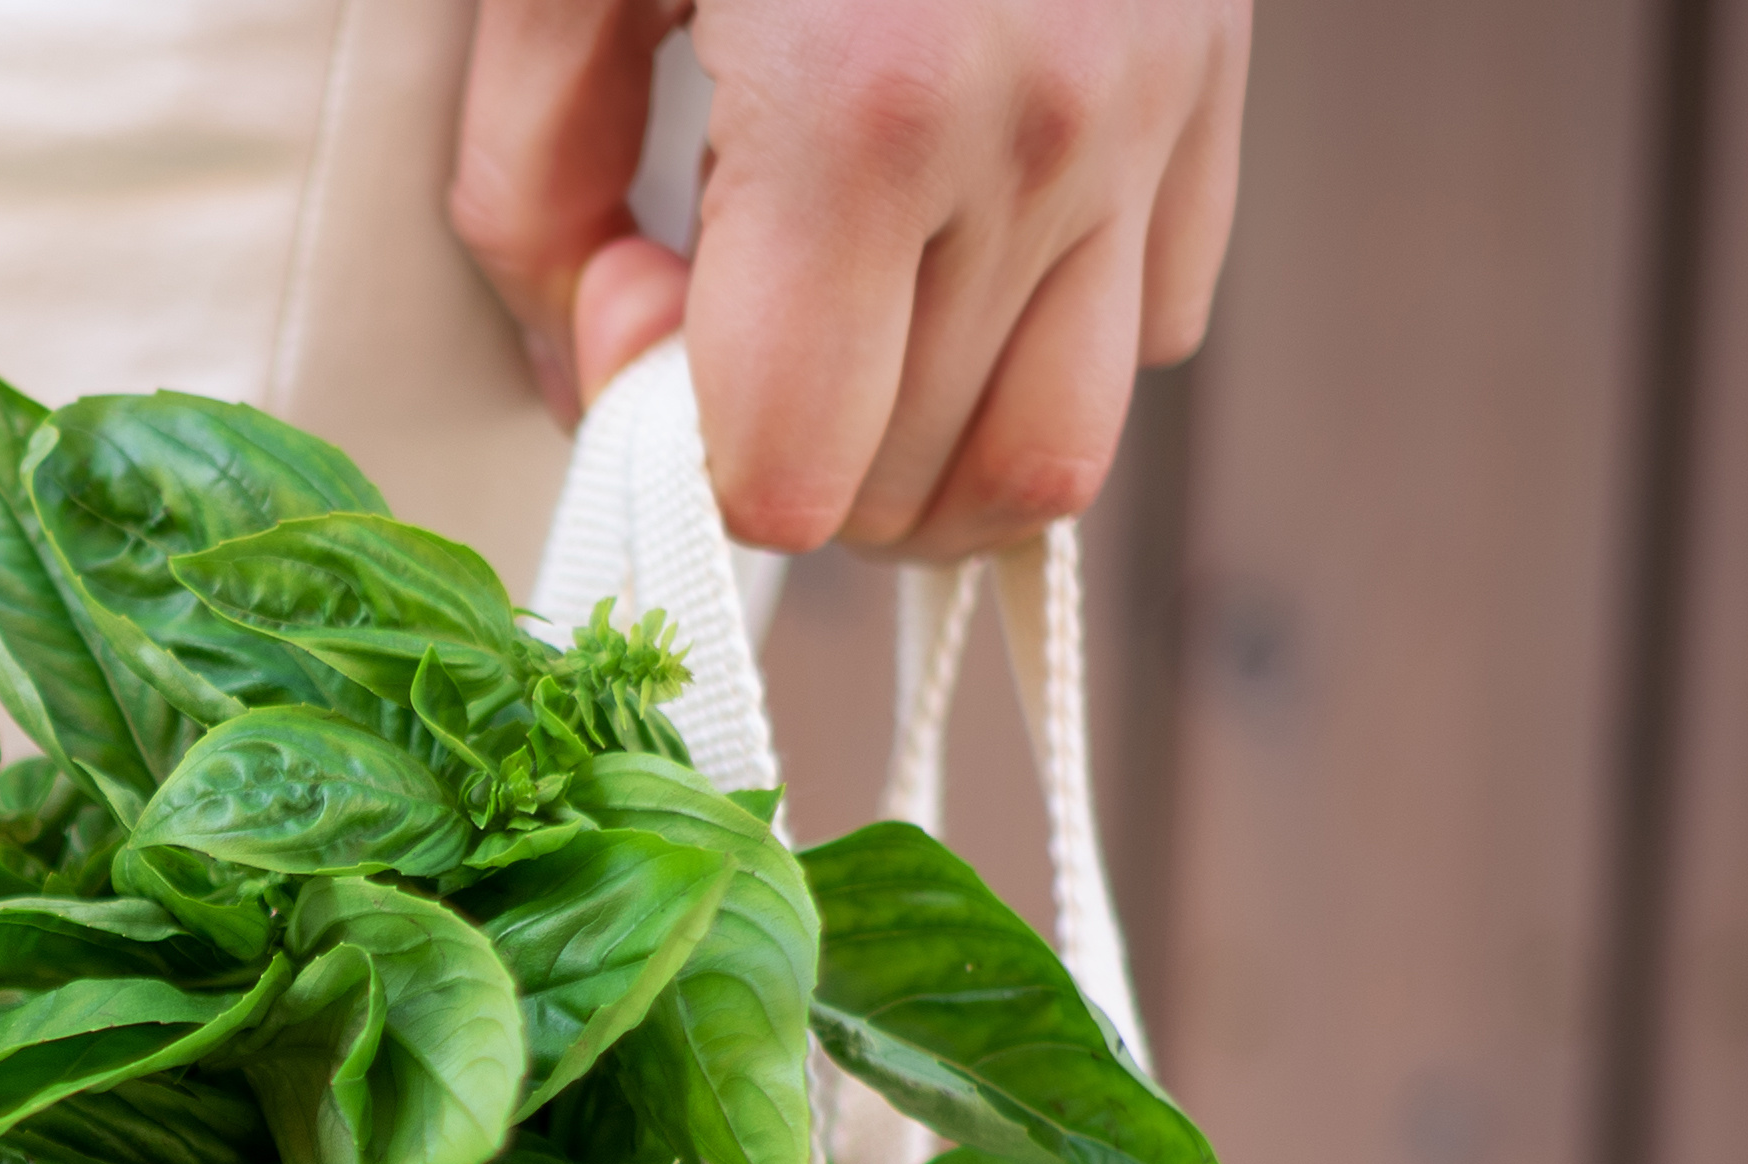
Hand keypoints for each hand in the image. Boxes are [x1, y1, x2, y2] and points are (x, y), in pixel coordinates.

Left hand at [452, 0, 1247, 555]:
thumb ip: (531, 182)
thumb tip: (588, 360)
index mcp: (861, 114)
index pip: (788, 480)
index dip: (678, 449)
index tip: (627, 312)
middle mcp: (1040, 140)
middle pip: (912, 491)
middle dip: (784, 456)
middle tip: (704, 309)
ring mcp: (1152, 119)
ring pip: (1056, 451)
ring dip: (919, 446)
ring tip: (828, 336)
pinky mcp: (1215, 87)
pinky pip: (1156, 324)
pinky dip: (1044, 346)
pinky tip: (945, 254)